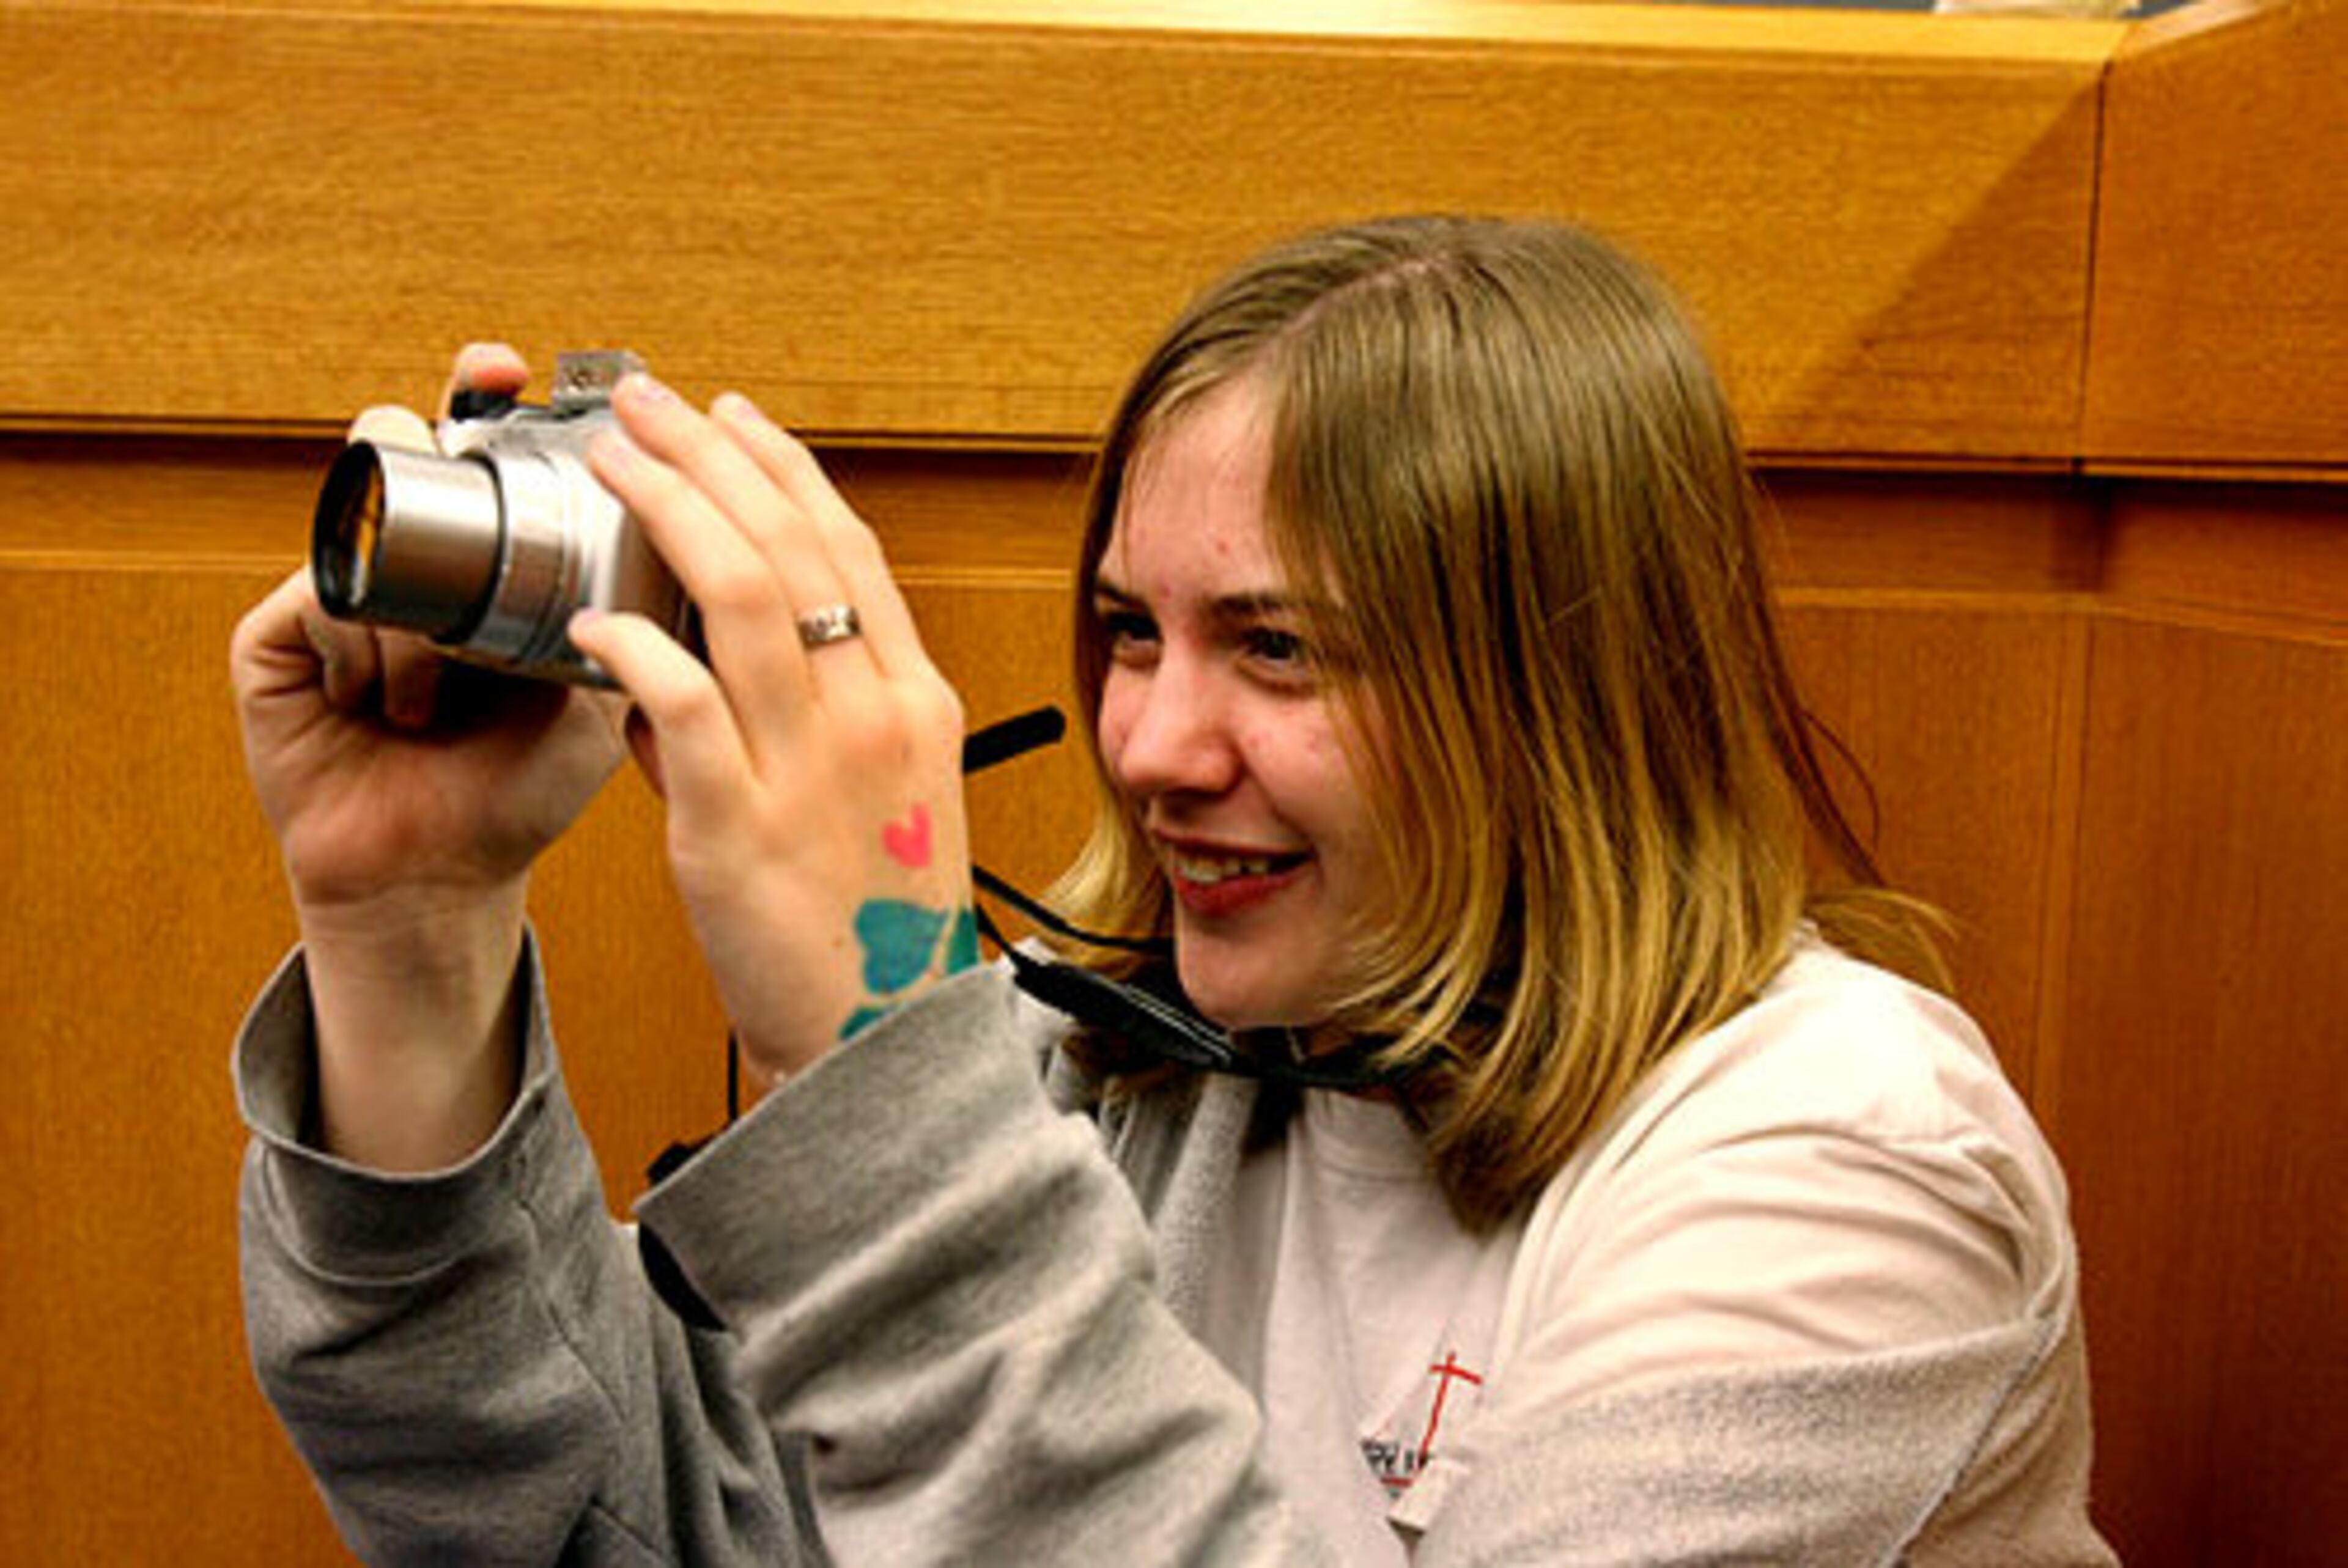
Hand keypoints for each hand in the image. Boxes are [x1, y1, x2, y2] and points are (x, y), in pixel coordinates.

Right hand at [232, 345, 625, 922]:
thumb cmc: (523, 781)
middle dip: (424, 444)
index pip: (475, 446)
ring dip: (414, 608)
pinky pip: (320, 601)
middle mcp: (405, 556)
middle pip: (395, 446)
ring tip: (445, 692)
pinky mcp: (274, 639)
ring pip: (359, 524)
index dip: (480, 393)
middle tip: (457, 447)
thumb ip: (637, 618)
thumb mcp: (600, 690)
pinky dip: (368, 655)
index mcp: (484, 555)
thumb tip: (693, 533)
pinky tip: (393, 711)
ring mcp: (335, 590)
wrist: (448, 876)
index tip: (505, 369)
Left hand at [568, 374, 972, 1085]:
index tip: (730, 416)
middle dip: (712, 455)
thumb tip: (687, 655)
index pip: (849, 548)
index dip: (783, 467)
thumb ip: (806, 718)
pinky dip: (633, 646)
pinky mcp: (739, 826)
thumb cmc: (871, 923)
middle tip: (644, 402)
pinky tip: (590, 615)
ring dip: (667, 507)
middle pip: (791, 544)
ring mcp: (812, 767)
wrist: (875, 1041)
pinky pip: (680, 705)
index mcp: (915, 701)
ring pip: (739, 595)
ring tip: (609, 460)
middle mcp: (874, 715)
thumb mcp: (877, 798)